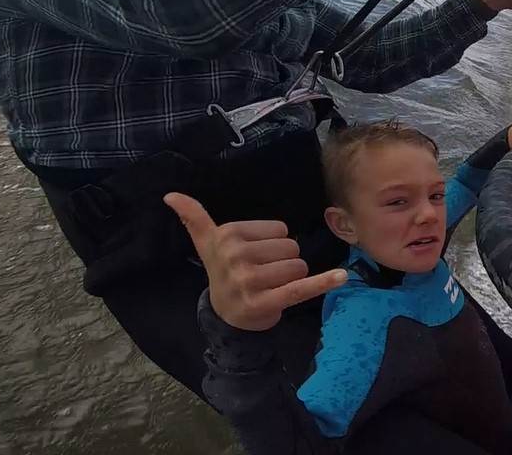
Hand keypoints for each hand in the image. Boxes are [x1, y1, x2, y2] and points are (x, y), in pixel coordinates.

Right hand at [164, 193, 346, 331]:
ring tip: (270, 286)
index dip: (275, 244)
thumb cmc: (222, 271)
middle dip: (285, 261)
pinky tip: (341, 276)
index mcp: (229, 235)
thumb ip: (194, 217)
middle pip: (291, 247)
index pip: (281, 229)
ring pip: (298, 267)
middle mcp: (237, 256)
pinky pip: (301, 288)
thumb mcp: (207, 242)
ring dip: (292, 278)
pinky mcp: (265, 303)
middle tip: (264, 274)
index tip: (255, 256)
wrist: (224, 315)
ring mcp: (250, 281)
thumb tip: (170, 195)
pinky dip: (323, 282)